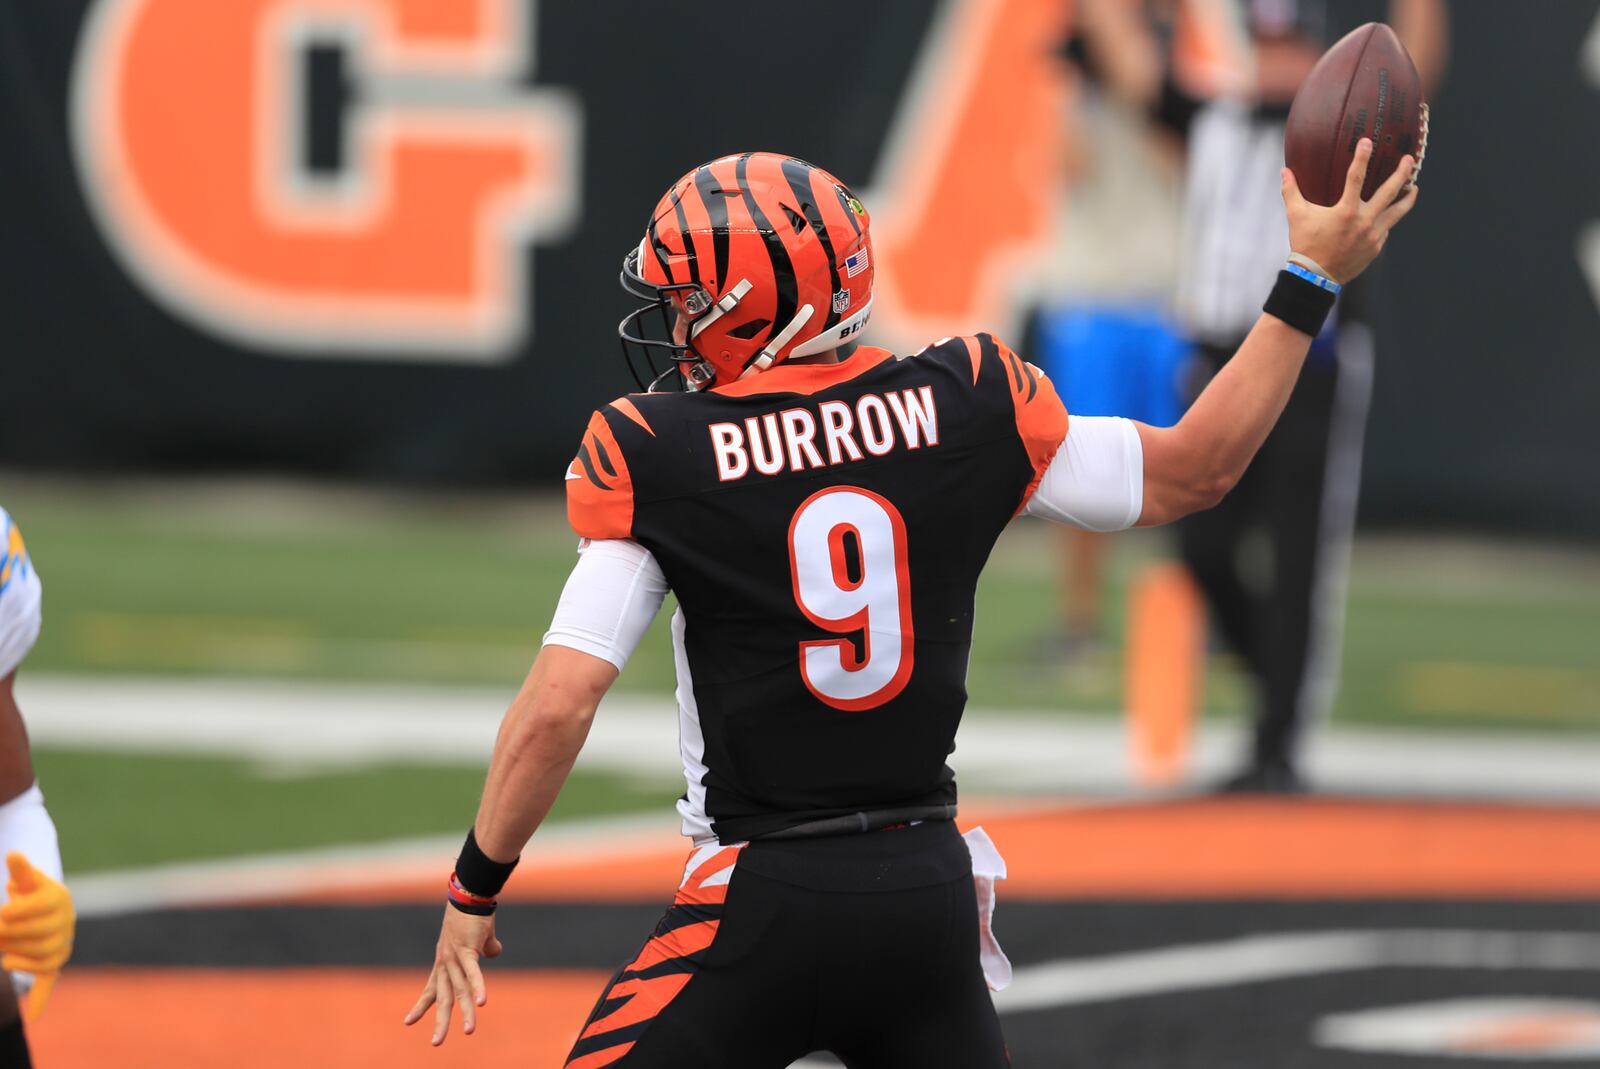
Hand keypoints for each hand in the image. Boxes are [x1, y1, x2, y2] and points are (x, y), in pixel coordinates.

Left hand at [0, 852, 74, 1022]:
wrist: (43, 910)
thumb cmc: (28, 891)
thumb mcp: (25, 879)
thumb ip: (20, 870)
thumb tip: (12, 855)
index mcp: (59, 897)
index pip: (40, 907)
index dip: (18, 912)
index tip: (3, 913)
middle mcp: (66, 921)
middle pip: (38, 933)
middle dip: (12, 934)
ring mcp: (61, 944)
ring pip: (40, 956)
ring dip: (17, 956)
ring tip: (3, 951)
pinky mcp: (53, 963)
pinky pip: (48, 980)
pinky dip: (40, 998)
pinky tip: (31, 1016)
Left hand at [403, 905, 502, 1044]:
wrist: (470, 893)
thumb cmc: (474, 914)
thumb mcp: (478, 937)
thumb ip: (485, 949)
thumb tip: (495, 953)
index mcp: (444, 961)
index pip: (431, 989)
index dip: (421, 1006)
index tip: (408, 1022)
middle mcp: (445, 962)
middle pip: (443, 997)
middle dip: (440, 1021)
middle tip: (436, 1043)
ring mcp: (454, 957)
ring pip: (460, 990)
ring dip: (465, 1012)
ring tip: (470, 1031)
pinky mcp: (467, 950)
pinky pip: (473, 973)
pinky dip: (478, 988)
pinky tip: (482, 1003)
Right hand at [1283, 138, 1418, 282]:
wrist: (1315, 277)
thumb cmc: (1306, 244)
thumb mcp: (1296, 216)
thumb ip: (1291, 192)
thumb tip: (1285, 171)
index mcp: (1345, 211)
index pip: (1356, 177)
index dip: (1362, 158)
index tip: (1368, 142)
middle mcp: (1364, 221)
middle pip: (1390, 192)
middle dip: (1402, 173)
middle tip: (1409, 160)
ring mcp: (1373, 235)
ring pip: (1397, 212)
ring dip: (1407, 197)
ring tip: (1413, 187)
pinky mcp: (1376, 247)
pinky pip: (1386, 229)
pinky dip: (1387, 220)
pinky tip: (1387, 214)